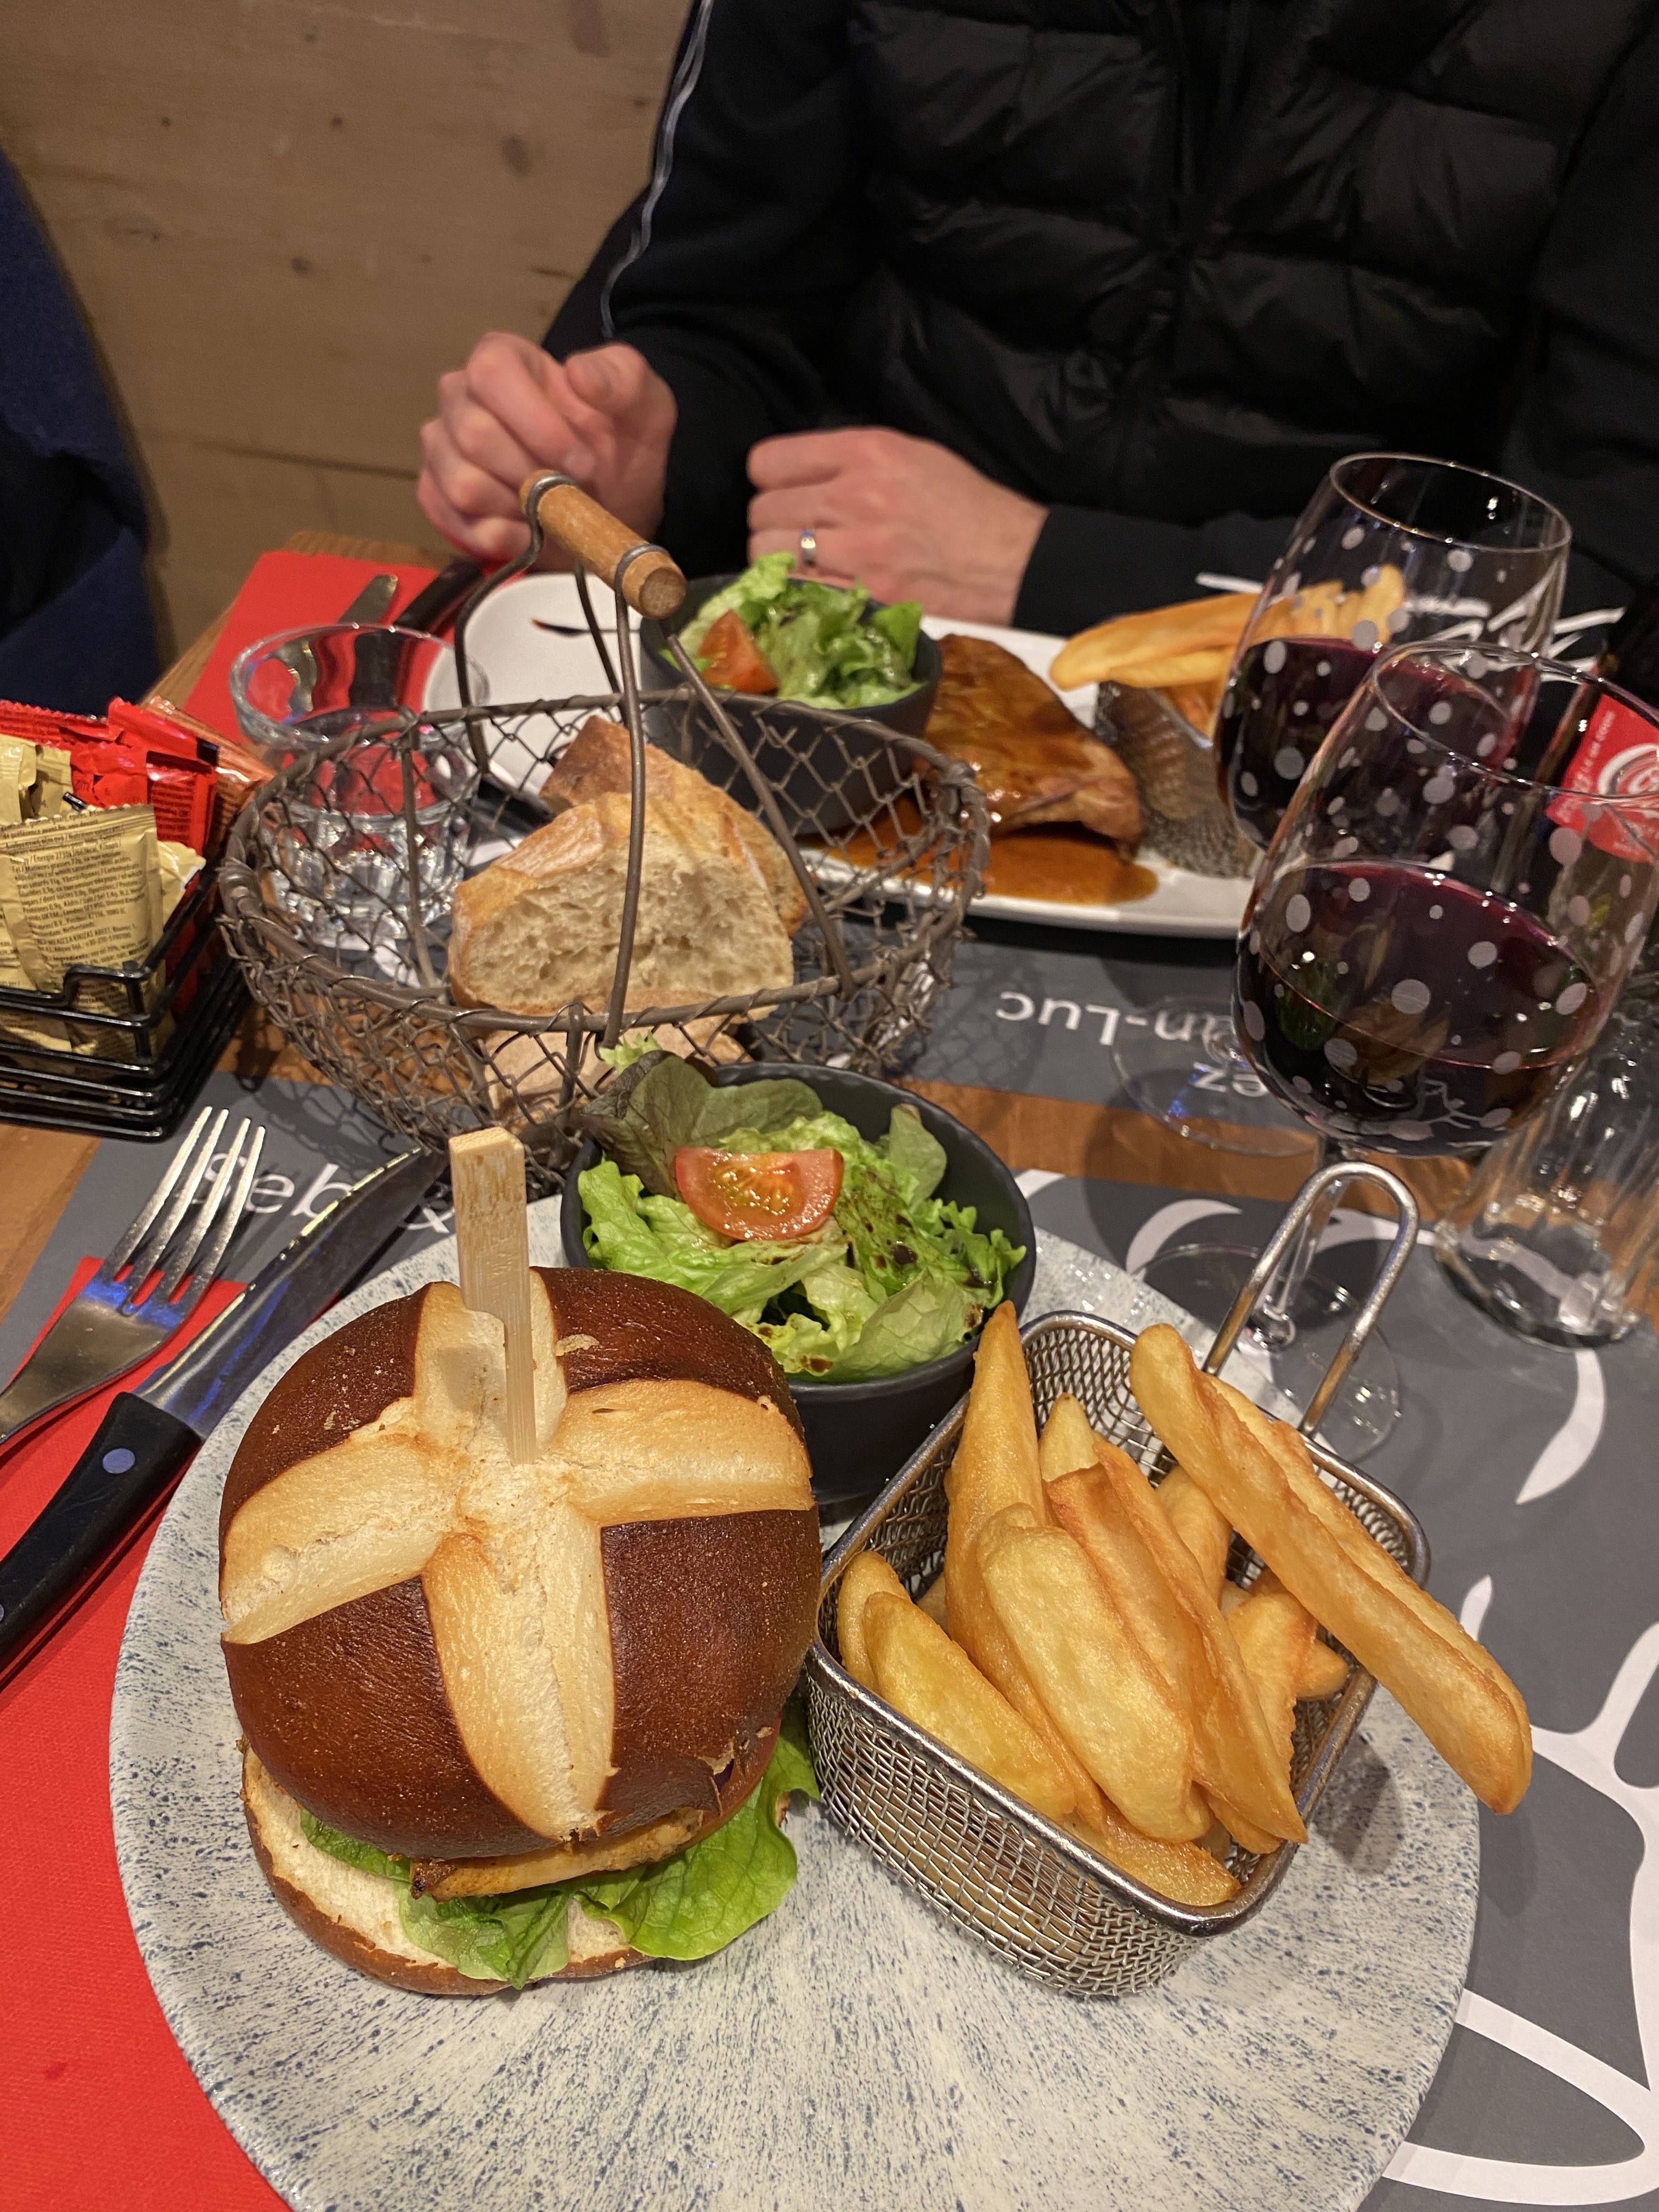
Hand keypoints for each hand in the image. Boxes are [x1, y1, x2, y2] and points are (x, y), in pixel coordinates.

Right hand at [417, 333, 676, 563]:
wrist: (612, 502)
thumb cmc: (620, 444)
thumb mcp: (643, 405)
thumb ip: (621, 378)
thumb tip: (580, 373)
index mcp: (502, 360)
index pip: (491, 374)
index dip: (537, 425)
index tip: (582, 465)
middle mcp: (460, 398)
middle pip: (474, 435)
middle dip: (532, 476)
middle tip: (570, 493)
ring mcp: (443, 449)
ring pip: (462, 484)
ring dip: (517, 510)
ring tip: (550, 512)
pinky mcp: (436, 495)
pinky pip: (450, 519)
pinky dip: (496, 538)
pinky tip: (528, 535)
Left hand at [746, 427, 1046, 621]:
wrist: (1014, 561)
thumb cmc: (969, 508)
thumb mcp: (915, 455)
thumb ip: (854, 459)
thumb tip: (804, 472)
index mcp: (867, 452)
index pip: (769, 460)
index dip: (769, 479)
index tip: (781, 491)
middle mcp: (855, 496)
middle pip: (762, 510)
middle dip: (771, 522)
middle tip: (794, 533)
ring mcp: (857, 550)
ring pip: (768, 552)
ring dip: (777, 559)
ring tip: (802, 562)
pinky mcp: (864, 595)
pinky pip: (796, 591)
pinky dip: (795, 592)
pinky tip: (814, 589)